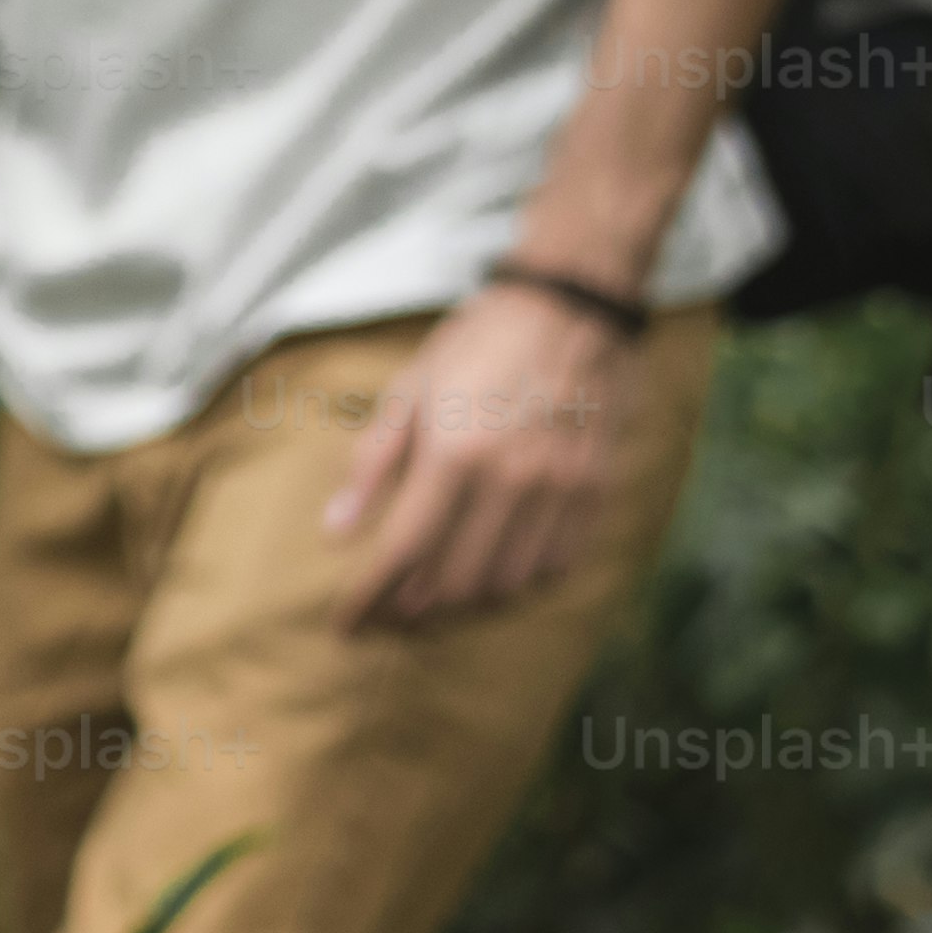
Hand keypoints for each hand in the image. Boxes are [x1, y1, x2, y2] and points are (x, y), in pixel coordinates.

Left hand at [314, 284, 641, 632]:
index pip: (403, 553)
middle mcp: (511, 480)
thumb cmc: (478, 345)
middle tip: (385, 616)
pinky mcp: (594, 489)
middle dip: (410, 612)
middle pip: (454, 582)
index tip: (346, 625)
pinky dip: (518, 583)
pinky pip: (556, 564)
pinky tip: (491, 575)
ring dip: (463, 604)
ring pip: (507, 583)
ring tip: (431, 600)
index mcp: (455, 453)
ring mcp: (560, 488)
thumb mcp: (410, 390)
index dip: (369, 599)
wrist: (572, 307)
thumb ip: (372, 465)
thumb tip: (337, 532)